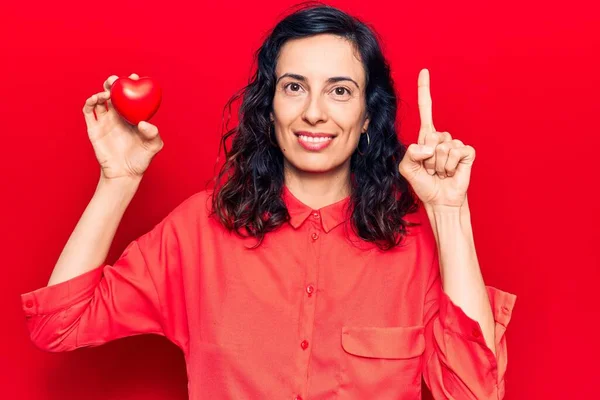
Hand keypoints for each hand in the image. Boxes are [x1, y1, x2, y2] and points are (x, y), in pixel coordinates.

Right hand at [83, 73, 163, 180]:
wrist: (124, 173)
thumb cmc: (141, 160)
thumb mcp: (153, 146)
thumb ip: (153, 134)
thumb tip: (143, 122)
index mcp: (132, 116)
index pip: (131, 95)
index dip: (131, 84)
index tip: (134, 77)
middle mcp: (118, 116)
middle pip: (113, 93)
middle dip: (113, 83)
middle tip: (116, 80)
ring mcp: (105, 121)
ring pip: (100, 100)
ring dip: (101, 91)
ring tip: (107, 93)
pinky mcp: (93, 129)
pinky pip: (88, 111)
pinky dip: (90, 102)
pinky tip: (96, 99)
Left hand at [398, 69, 474, 207]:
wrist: (439, 200)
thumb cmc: (424, 184)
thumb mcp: (406, 169)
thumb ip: (410, 154)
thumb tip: (429, 147)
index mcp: (426, 137)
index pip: (426, 110)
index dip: (425, 91)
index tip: (424, 72)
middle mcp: (441, 138)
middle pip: (431, 136)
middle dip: (427, 158)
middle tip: (430, 170)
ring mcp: (455, 144)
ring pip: (443, 147)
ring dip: (438, 165)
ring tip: (440, 173)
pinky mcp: (467, 153)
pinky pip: (457, 152)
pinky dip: (451, 165)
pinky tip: (451, 172)